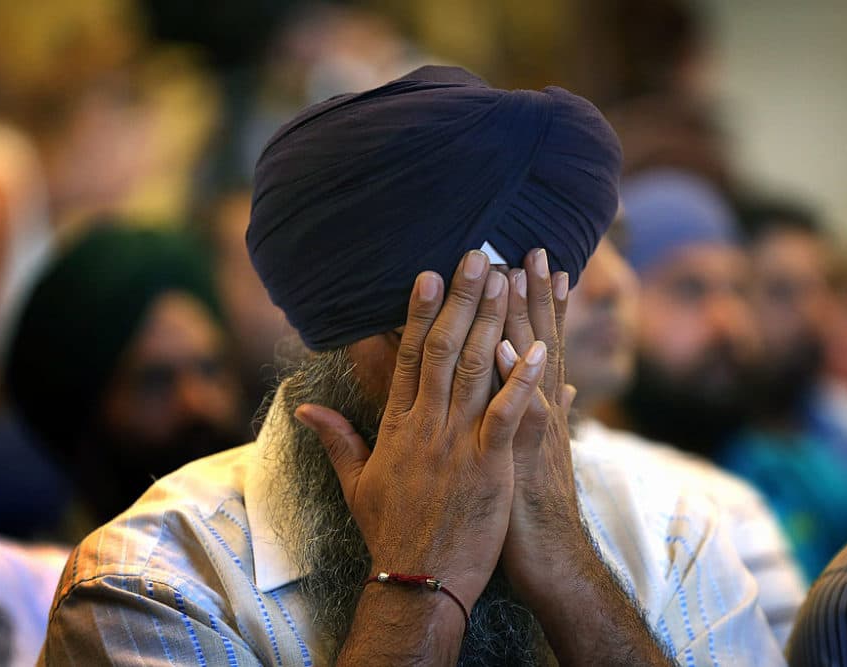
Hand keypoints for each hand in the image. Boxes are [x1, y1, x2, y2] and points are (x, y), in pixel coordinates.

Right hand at [296, 250, 546, 613]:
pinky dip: (523, 380)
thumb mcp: (357, 483)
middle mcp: (425, 425)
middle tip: (478, 255)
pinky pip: (507, 414)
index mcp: (397, 426)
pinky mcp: (488, 466)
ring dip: (492, 321)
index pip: (408, 357)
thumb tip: (305, 406)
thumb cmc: (390, 533)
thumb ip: (336, 438)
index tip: (429, 274)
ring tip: (506, 280)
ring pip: (475, 370)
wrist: (416, 583)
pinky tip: (540, 346)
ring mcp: (457, 443)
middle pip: (444, 350)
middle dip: (461, 299)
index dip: (419, 313)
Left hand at [497, 248, 585, 597]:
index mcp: (537, 406)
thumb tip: (566, 387)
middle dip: (534, 293)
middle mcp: (540, 409)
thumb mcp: (541, 453)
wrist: (551, 558)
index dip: (537, 303)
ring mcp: (535, 430)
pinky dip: (514, 380)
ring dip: (525, 319)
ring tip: (517, 274)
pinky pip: (519, 412)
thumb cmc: (536, 506)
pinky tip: (502, 347)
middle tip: (530, 245)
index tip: (533, 261)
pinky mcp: (524, 456)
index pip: (538, 343)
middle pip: (539, 340)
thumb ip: (549, 413)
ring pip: (533, 365)